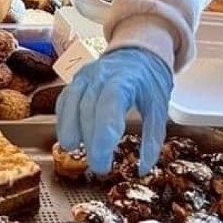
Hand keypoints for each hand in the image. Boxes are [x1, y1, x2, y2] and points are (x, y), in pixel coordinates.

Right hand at [56, 47, 172, 175]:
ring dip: (69, 129)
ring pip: (71, 102)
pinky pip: (65, 99)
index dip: (102, 136)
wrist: (139, 51)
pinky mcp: (77, 79)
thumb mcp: (159, 108)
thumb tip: (143, 171)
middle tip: (97, 166)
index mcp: (125, 80)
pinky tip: (67, 137)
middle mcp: (101, 75)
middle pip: (88, 108)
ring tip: (73, 151)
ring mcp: (86, 75)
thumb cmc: (149, 81)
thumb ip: (152, 139)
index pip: (108, 106)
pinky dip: (62, 119)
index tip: (104, 163)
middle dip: (89, 140)